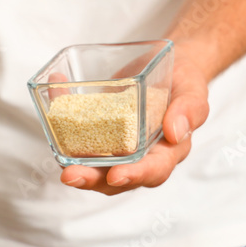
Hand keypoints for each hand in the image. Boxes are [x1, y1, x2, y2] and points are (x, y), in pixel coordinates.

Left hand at [59, 51, 209, 194]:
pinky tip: (52, 104)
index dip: (135, 176)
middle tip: (70, 175)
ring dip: (73, 162)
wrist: (169, 67)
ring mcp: (117, 148)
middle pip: (115, 178)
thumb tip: (175, 132)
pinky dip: (64, 127)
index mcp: (167, 152)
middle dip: (92, 179)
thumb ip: (189, 109)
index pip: (153, 171)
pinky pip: (80, 138)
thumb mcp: (193, 90)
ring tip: (56, 154)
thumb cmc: (184, 82)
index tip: (116, 175)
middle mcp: (140, 156)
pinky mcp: (99, 134)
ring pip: (93, 164)